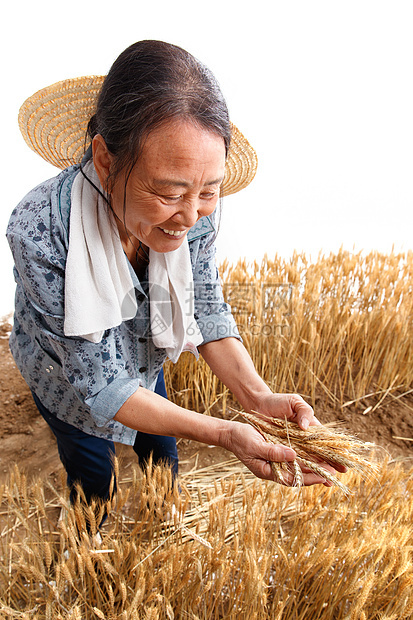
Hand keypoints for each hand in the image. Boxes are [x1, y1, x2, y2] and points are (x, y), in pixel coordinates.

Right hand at [225, 421, 339, 485]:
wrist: (230, 432)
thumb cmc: (241, 439)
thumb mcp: (256, 445)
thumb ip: (273, 452)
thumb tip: (293, 455)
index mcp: (267, 472)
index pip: (293, 479)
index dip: (310, 478)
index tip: (325, 476)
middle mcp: (274, 469)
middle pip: (298, 476)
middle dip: (316, 474)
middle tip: (334, 473)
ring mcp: (275, 462)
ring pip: (298, 468)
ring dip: (313, 467)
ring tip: (329, 466)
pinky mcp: (276, 453)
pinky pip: (293, 459)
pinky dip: (305, 458)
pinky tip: (315, 455)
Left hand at [248, 392, 346, 477]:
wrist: (259, 405)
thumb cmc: (278, 401)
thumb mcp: (294, 401)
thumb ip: (304, 411)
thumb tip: (306, 427)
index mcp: (311, 428)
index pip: (326, 442)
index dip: (335, 452)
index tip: (344, 460)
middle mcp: (303, 440)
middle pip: (319, 455)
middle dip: (329, 465)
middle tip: (338, 475)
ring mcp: (292, 446)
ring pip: (307, 461)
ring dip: (317, 471)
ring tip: (327, 481)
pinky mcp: (280, 451)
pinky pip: (291, 462)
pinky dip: (298, 470)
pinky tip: (306, 478)